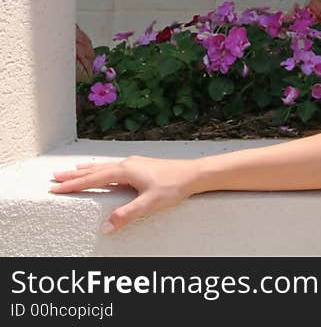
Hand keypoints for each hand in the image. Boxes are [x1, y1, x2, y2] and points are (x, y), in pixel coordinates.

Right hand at [49, 156, 201, 233]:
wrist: (195, 174)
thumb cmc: (174, 186)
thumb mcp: (149, 203)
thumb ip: (127, 215)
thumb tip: (106, 227)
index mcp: (126, 170)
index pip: (93, 179)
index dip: (73, 184)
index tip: (55, 188)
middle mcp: (128, 164)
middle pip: (95, 170)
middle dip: (74, 174)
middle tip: (55, 176)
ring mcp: (135, 163)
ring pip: (105, 166)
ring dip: (87, 169)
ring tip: (73, 170)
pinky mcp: (142, 166)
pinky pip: (115, 166)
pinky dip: (102, 168)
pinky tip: (104, 170)